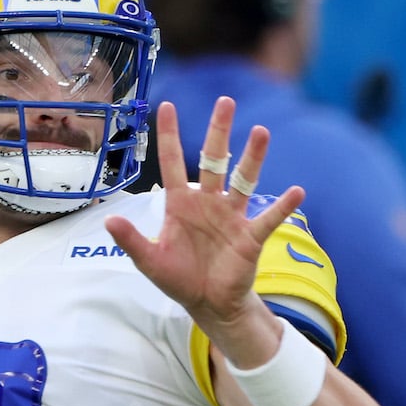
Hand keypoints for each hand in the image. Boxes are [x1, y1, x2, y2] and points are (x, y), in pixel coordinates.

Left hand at [105, 96, 302, 348]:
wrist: (208, 303)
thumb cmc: (178, 278)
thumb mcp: (149, 260)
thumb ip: (130, 240)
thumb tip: (109, 220)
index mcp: (180, 203)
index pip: (172, 162)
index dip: (170, 135)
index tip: (168, 106)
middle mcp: (208, 202)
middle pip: (215, 159)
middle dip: (219, 132)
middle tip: (226, 102)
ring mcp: (231, 216)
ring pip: (244, 180)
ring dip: (253, 157)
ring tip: (261, 131)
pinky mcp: (250, 236)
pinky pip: (269, 218)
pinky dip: (283, 206)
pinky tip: (296, 191)